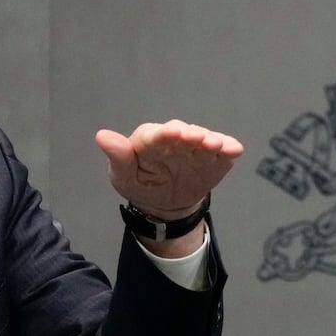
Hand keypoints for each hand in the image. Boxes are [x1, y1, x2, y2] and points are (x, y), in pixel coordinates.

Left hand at [95, 119, 242, 219]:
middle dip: (191, 135)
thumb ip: (118, 156)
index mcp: (150, 140)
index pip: (157, 134)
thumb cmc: (141, 183)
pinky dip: (229, 149)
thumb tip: (102, 136)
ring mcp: (197, 147)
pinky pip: (223, 152)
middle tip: (198, 138)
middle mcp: (176, 138)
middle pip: (185, 133)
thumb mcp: (124, 175)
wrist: (166, 202)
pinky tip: (234, 150)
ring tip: (215, 145)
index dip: (165, 133)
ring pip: (205, 139)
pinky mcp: (214, 158)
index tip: (174, 133)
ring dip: (212, 140)